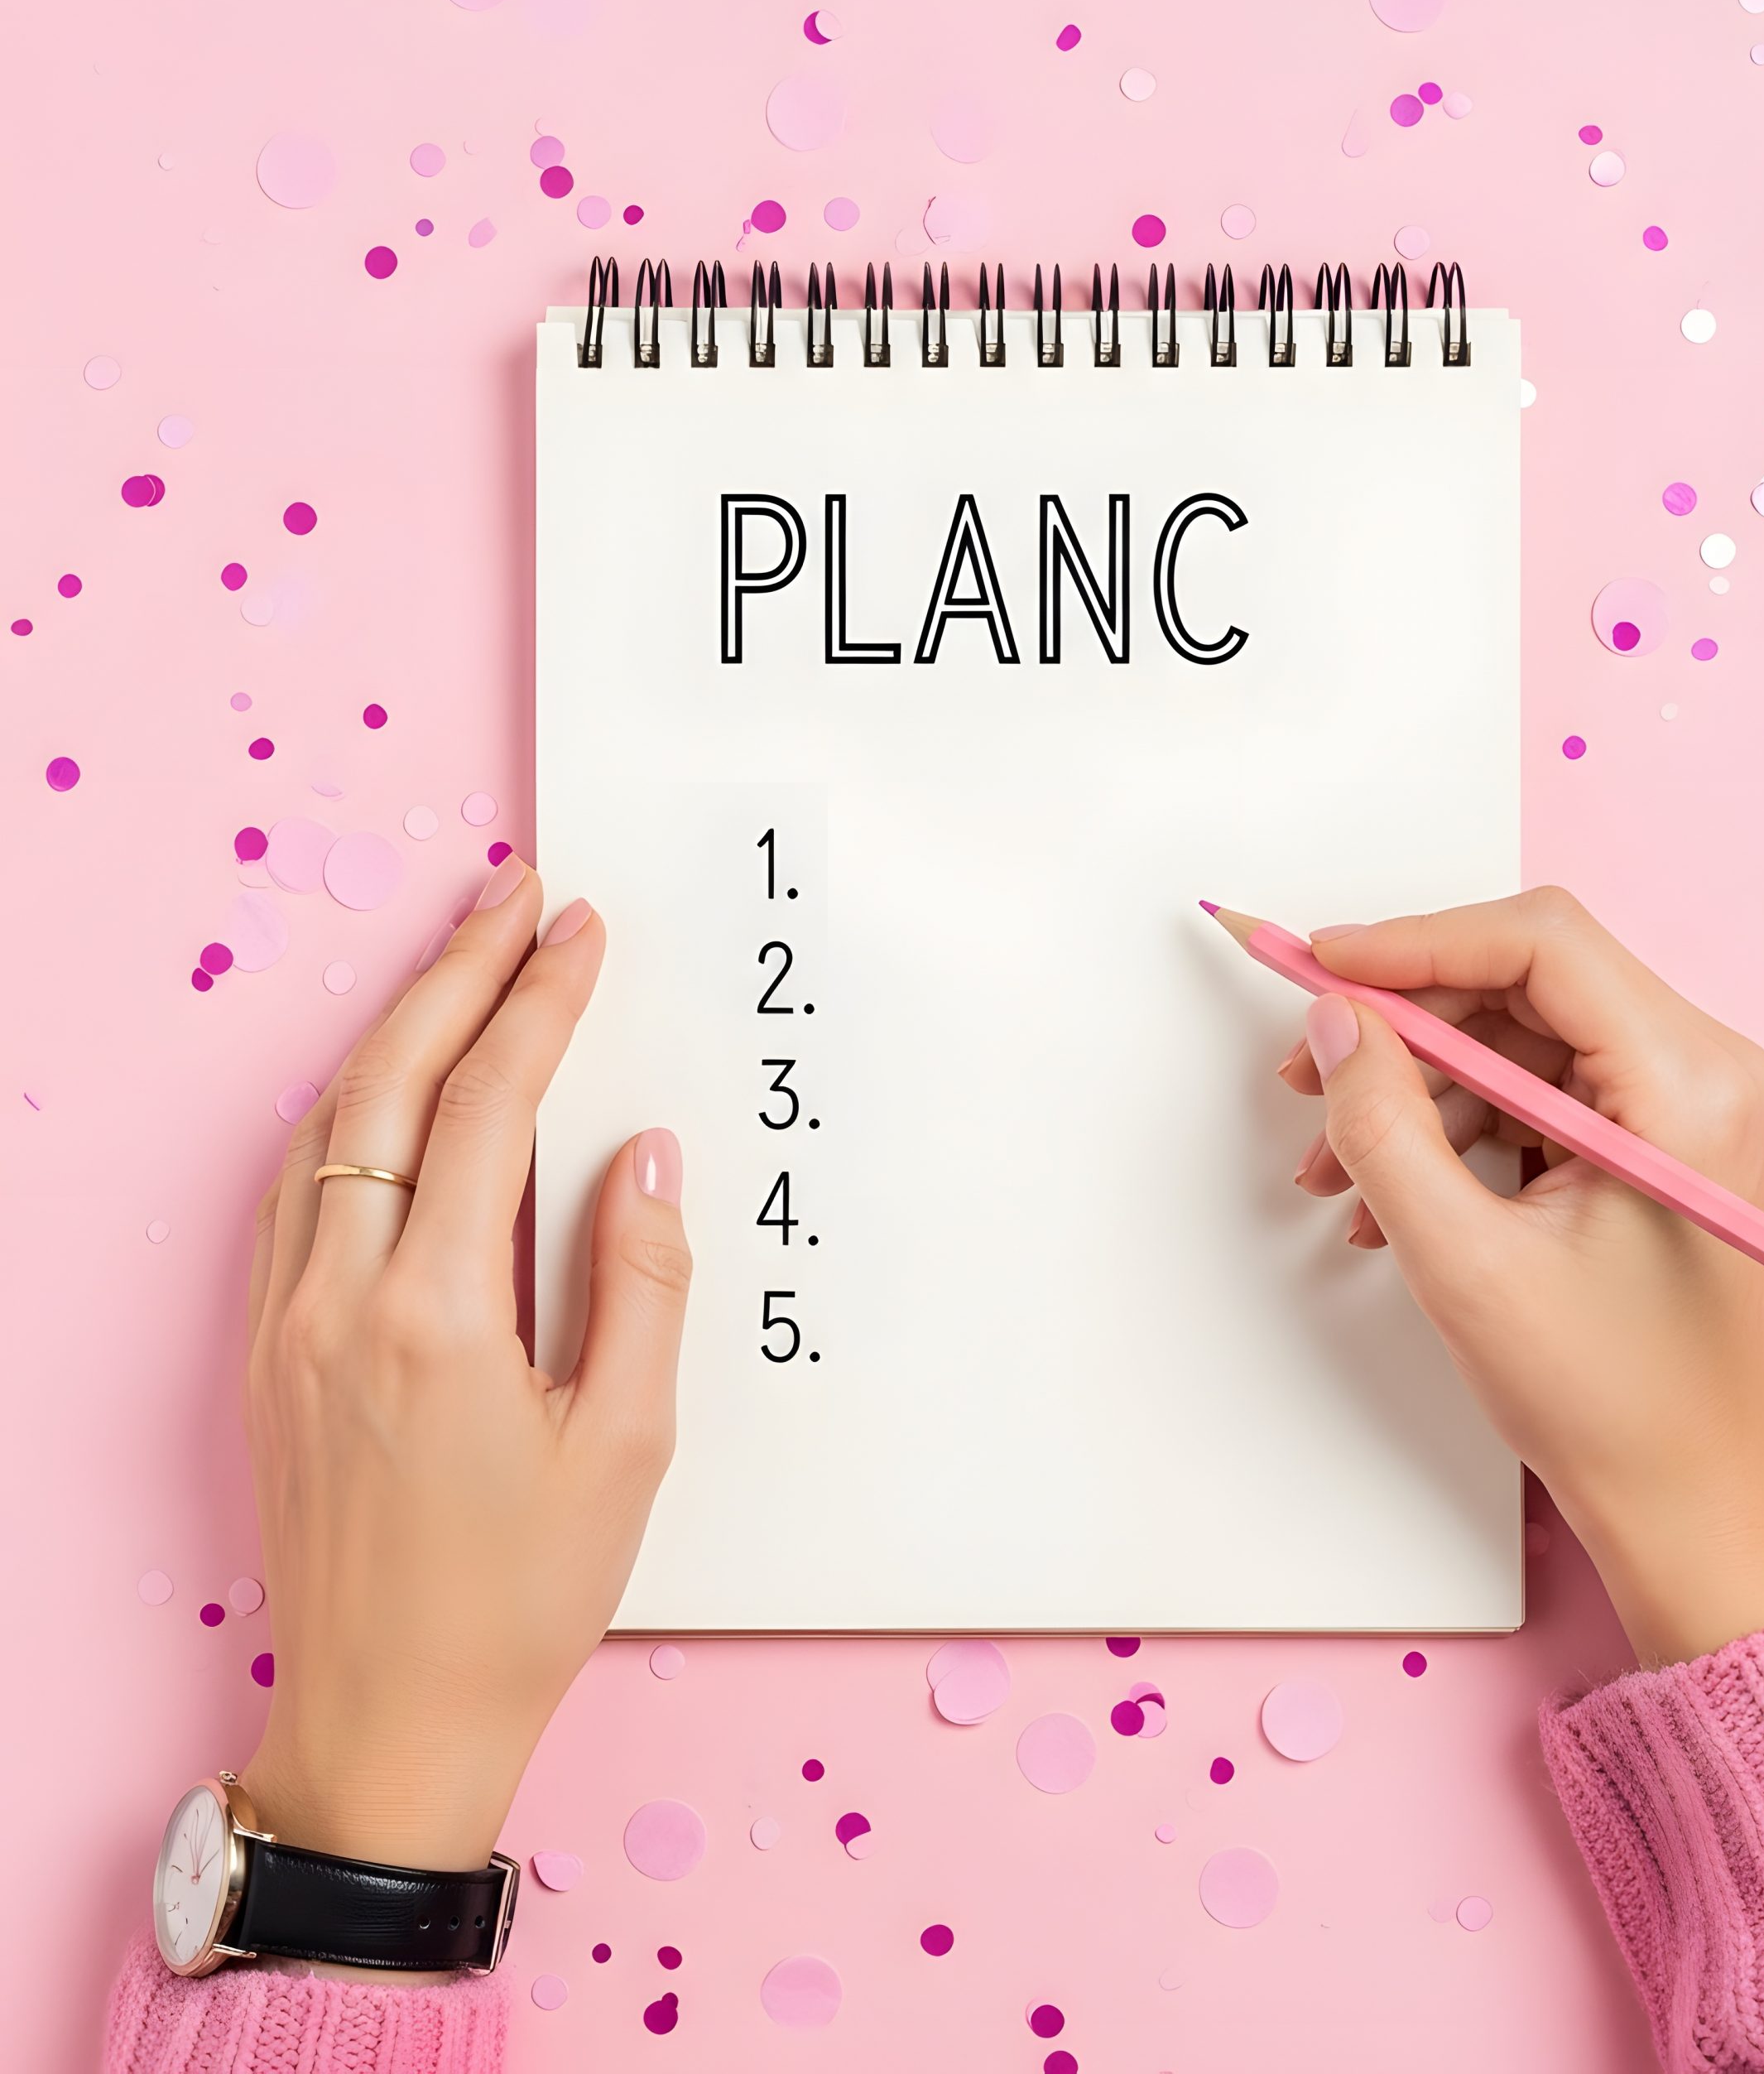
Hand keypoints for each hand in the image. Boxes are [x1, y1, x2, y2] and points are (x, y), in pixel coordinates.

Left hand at [238, 856, 690, 1886]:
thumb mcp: (627, 1444)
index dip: (539, 1002)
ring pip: (322, 1124)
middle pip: (386, 1082)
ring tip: (460, 960)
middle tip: (514, 895)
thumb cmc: (521, 1595)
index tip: (579, 930)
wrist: (391, 1717)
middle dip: (456, 971)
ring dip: (393, 1028)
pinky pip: (294, 1190)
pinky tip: (388, 1084)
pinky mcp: (267, 1351)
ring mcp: (286, 1322)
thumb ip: (642, 1280)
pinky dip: (343, 1109)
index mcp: (437, 1317)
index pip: (488, 1105)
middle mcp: (339, 1299)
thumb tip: (648, 1154)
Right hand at [1281, 887, 1763, 1666]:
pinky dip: (1452, 1125)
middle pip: (1521, 982)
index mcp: (1687, 1083)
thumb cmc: (1610, 1400)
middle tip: (1307, 1071)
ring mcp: (1680, 1102)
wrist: (1690, 1501)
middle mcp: (1702, 1069)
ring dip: (1414, 1086)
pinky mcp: (1649, 1137)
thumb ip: (1385, 1127)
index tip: (1317, 967)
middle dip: (1402, 1023)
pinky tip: (1391, 1196)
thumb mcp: (1465, 1262)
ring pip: (1513, 1035)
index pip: (1538, 944)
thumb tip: (1333, 1023)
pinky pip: (1530, 1087)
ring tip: (1336, 1167)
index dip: (1413, 942)